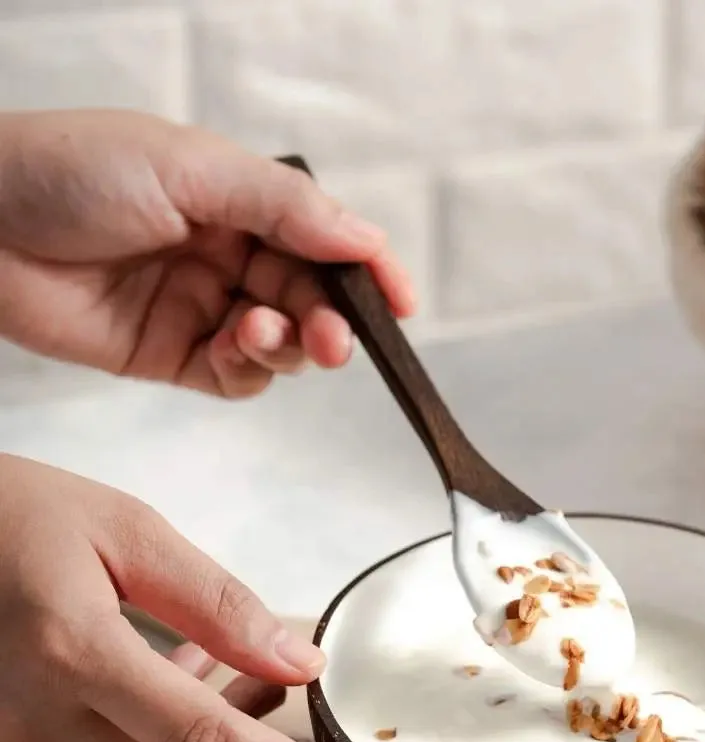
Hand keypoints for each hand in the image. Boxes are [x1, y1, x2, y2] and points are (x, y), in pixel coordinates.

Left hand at [0, 109, 415, 396]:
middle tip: (334, 338)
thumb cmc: (69, 171)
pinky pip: (237, 376)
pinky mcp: (175, 355)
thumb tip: (365, 238)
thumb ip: (285, 207)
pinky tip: (232, 347)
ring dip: (287, 346)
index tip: (401, 301)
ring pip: (281, 344)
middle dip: (329, 321)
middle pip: (310, 299)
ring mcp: (204, 308)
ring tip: (259, 332)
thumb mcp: (192, 167)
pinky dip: (248, 369)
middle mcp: (230, 255)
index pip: (323, 240)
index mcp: (239, 201)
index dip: (368, 271)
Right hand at [0, 454, 364, 741]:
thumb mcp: (127, 531)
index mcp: (72, 654)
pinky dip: (158, 733)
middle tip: (290, 690)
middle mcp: (35, 721)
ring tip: (237, 665)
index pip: (205, 741)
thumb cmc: (13, 513)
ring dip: (209, 737)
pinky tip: (177, 669)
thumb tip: (299, 662)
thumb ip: (217, 602)